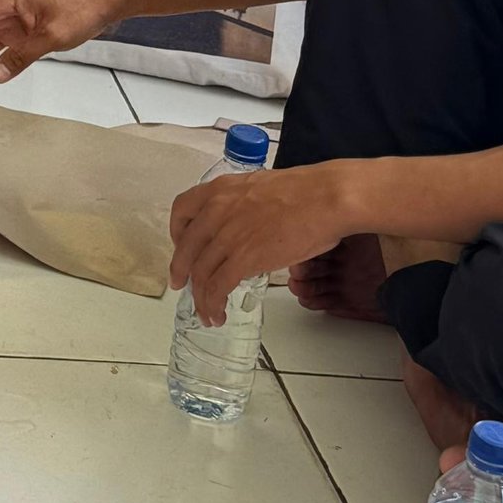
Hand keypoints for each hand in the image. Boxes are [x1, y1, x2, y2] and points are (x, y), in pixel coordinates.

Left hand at [169, 159, 354, 324]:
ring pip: (200, 273)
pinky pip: (217, 287)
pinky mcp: (244, 258)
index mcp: (220, 190)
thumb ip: (243, 205)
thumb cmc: (306, 192)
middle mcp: (217, 211)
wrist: (326, 198)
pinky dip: (213, 304)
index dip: (177, 233)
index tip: (183, 247)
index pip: (181, 210)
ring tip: (206, 312)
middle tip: (181, 285)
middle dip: (180, 272)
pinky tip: (218, 314)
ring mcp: (228, 235)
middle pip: (186, 248)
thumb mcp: (260, 188)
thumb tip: (246, 224)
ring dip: (199, 298)